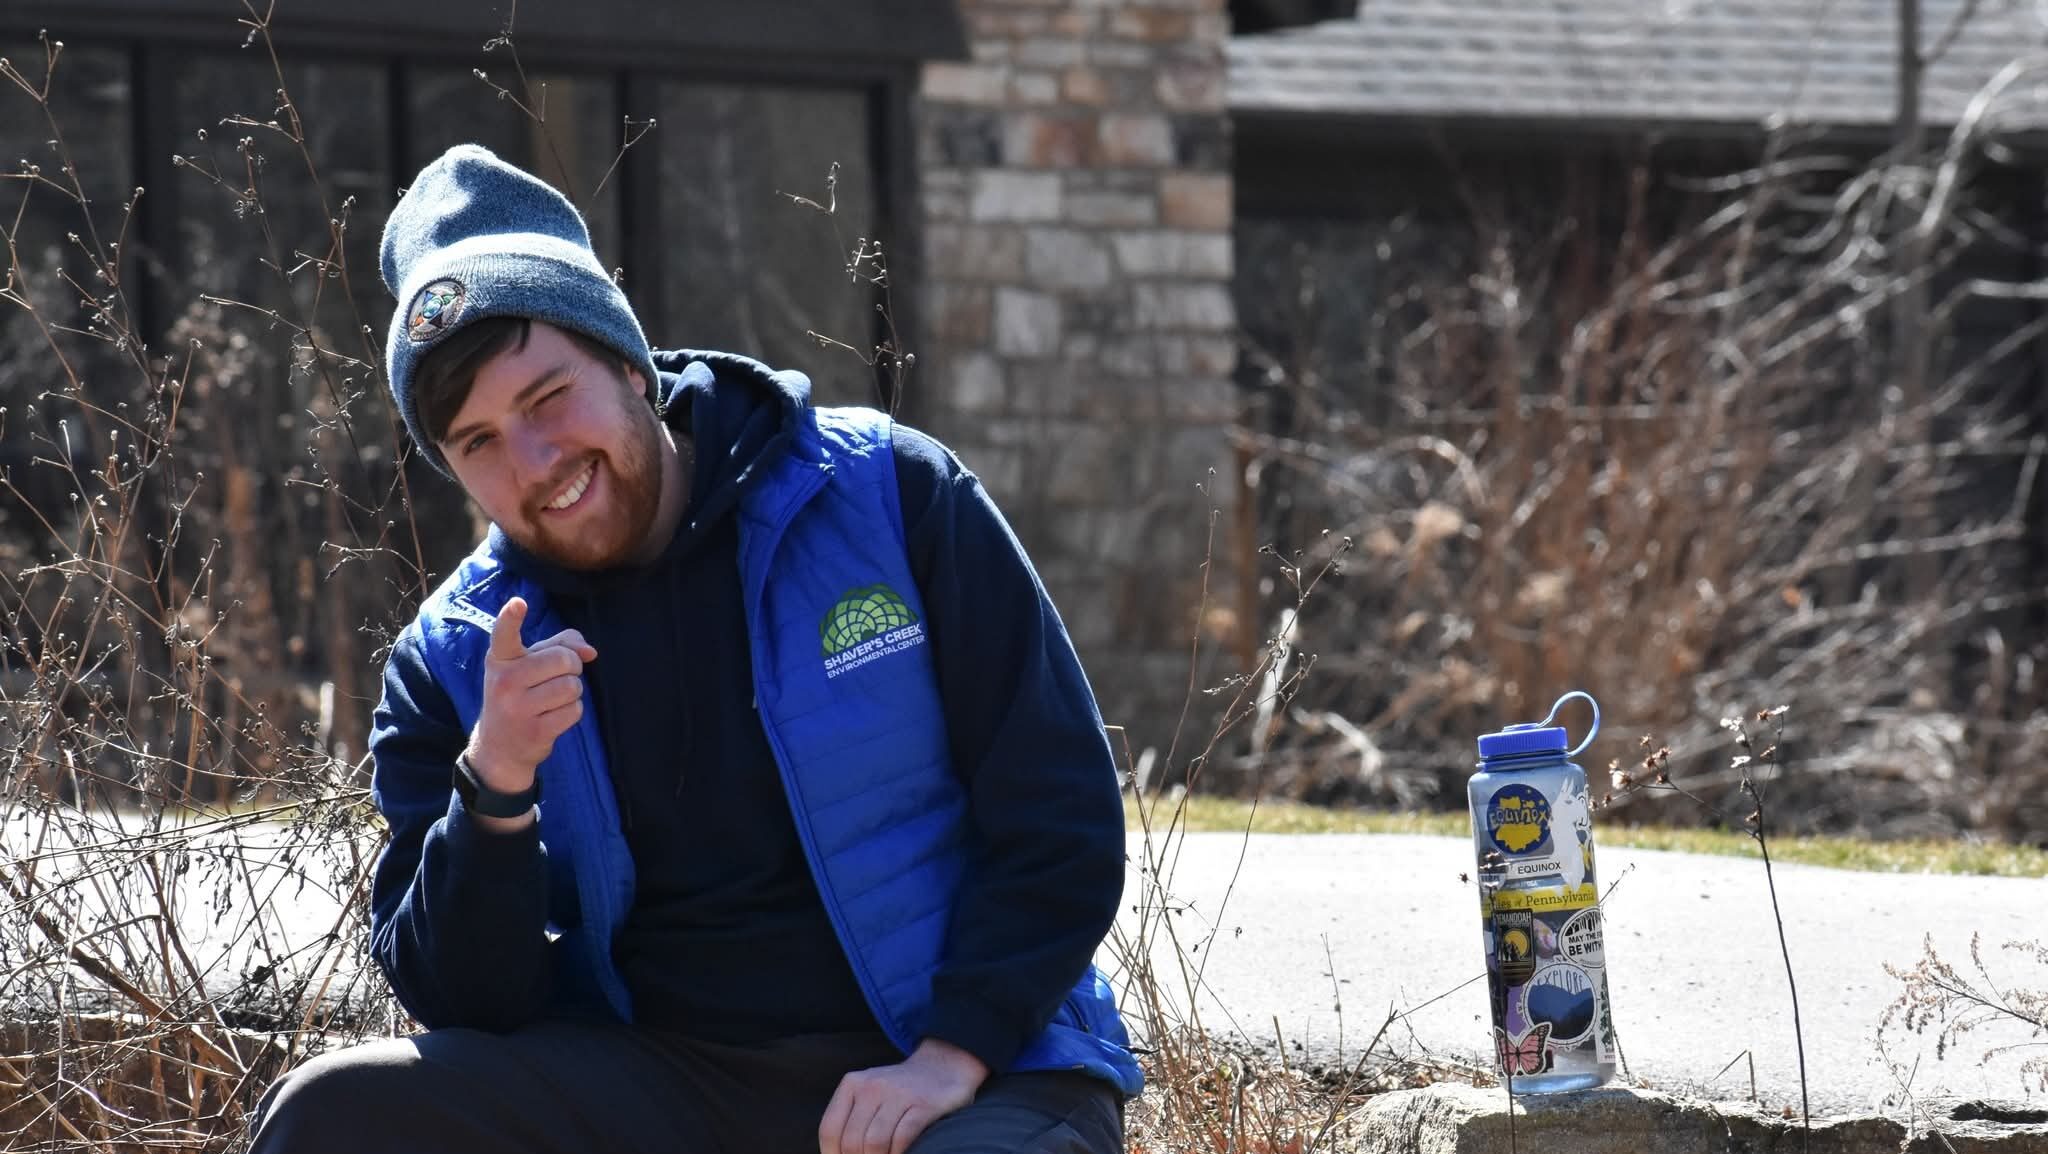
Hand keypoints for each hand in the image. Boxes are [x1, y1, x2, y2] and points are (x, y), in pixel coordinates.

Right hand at [466, 596, 596, 789]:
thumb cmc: (520, 693)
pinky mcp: (534, 731)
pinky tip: (553, 716)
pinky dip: (572, 712)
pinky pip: (574, 710)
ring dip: (572, 691)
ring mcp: (517, 708)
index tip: (517, 603)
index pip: (504, 634)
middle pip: (563, 660)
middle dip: (572, 667)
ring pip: (572, 686)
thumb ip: (560, 645)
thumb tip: (590, 651)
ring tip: (552, 699)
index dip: (511, 617)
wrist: (499, 746)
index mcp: (500, 659)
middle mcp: (504, 681)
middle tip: (558, 676)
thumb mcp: (528, 664)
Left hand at [818, 1039, 986, 1153]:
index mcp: (852, 1084)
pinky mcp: (924, 1105)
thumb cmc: (899, 1092)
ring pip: (875, 1142)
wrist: (942, 1067)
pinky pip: (902, 1138)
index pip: (829, 1129)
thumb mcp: (868, 1095)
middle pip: (851, 1140)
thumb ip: (850, 1121)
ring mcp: (899, 1094)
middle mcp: (872, 1086)